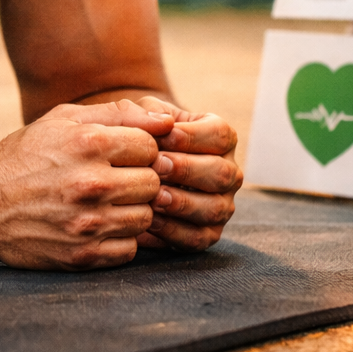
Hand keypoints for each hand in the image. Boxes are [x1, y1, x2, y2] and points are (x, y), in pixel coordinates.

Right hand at [0, 99, 175, 270]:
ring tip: (105, 202)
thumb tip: (170, 121)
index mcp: (89, 144)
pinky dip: (119, 239)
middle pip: (153, 183)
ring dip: (131, 210)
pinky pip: (129, 249)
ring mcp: (88, 223)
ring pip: (145, 218)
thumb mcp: (65, 119)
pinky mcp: (83, 255)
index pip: (151, 146)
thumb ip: (120, 114)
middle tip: (114, 179)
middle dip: (138, 179)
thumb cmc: (28, 155)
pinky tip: (98, 225)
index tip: (120, 154)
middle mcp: (91, 184)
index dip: (138, 149)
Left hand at [131, 96, 241, 252]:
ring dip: (182, 203)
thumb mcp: (139, 117)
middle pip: (221, 173)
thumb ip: (147, 113)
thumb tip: (164, 123)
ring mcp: (221, 205)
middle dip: (188, 170)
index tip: (163, 137)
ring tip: (153, 196)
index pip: (220, 135)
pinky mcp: (207, 234)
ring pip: (214, 208)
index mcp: (220, 139)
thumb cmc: (137, 136)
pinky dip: (173, 231)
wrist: (125, 169)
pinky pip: (197, 238)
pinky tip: (149, 220)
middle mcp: (227, 173)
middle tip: (157, 167)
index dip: (193, 136)